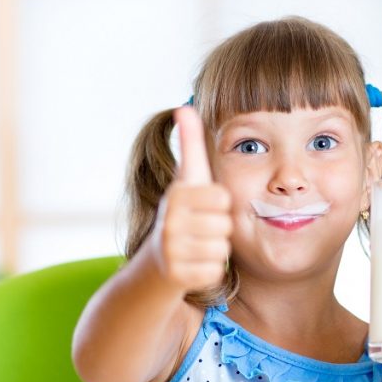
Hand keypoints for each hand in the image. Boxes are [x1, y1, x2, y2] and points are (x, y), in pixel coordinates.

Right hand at [145, 106, 232, 291]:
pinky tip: (194, 264)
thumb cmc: (181, 213)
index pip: (223, 199)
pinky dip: (209, 271)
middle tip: (200, 229)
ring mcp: (171, 250)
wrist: (157, 260)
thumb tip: (184, 106)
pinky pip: (215, 272)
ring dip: (215, 250)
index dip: (219, 205)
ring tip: (197, 246)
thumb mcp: (186, 178)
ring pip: (222, 250)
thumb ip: (189, 143)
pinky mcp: (177, 275)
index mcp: (176, 194)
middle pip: (225, 225)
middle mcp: (169, 221)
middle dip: (218, 229)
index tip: (202, 207)